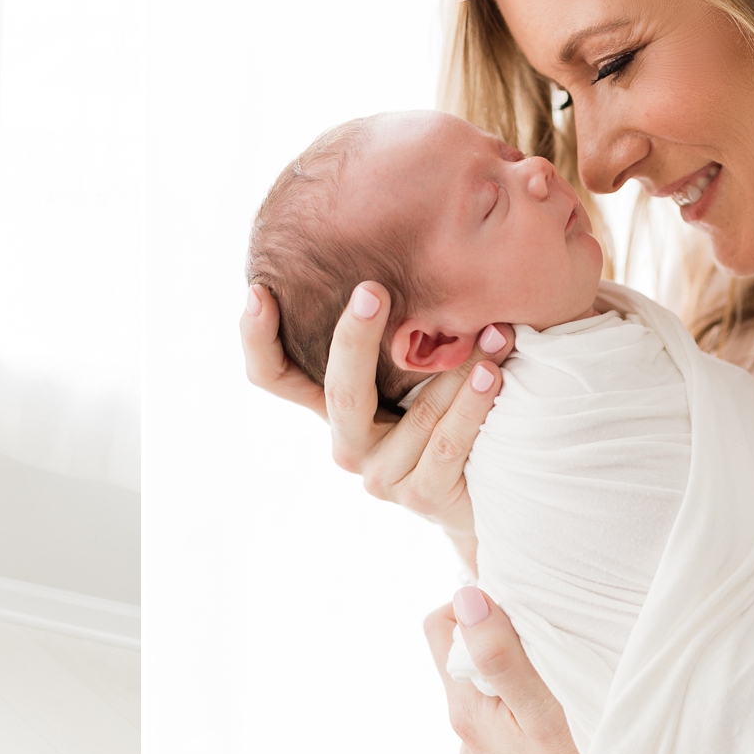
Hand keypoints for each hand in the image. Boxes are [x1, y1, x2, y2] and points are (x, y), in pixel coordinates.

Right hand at [241, 281, 514, 539]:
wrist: (491, 491)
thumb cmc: (449, 414)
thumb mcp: (415, 373)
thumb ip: (402, 337)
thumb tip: (407, 258)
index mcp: (335, 408)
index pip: (273, 377)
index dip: (256, 339)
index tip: (258, 292)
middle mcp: (348, 443)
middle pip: (340, 390)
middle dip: (355, 337)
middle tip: (372, 289)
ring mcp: (381, 474)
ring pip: (419, 413)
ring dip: (461, 368)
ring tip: (496, 331)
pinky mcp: (422, 495)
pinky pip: (449, 442)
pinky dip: (474, 403)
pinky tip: (493, 374)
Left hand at [425, 586, 581, 753]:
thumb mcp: (543, 711)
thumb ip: (499, 655)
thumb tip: (465, 600)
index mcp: (466, 711)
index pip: (438, 628)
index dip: (474, 606)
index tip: (517, 610)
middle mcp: (467, 738)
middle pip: (465, 663)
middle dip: (500, 644)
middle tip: (550, 649)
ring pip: (491, 698)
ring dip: (517, 685)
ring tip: (562, 692)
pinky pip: (510, 731)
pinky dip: (529, 720)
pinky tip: (564, 734)